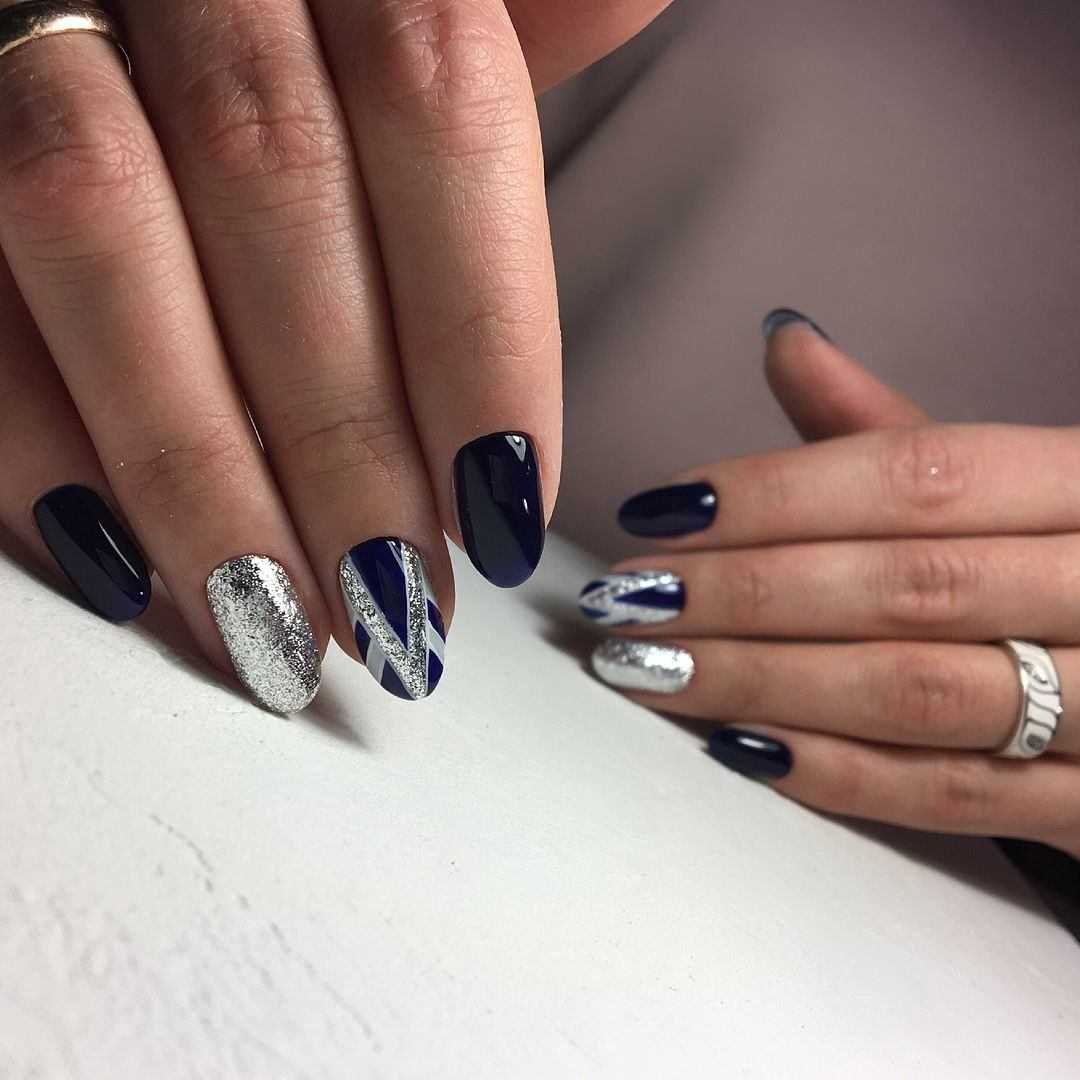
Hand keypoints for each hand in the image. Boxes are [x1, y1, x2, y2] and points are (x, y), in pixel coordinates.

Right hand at [0, 0, 671, 709]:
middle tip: (395, 607)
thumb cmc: (335, 4)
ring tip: (270, 626)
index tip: (503, 509)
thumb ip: (529, 13)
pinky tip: (121, 560)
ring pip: (96, 225)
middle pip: (269, 188)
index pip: (436, 106)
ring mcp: (36, 25)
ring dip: (189, 461)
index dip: (478, 330)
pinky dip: (32, 433)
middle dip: (342, 437)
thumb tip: (616, 23)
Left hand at [583, 311, 1079, 858]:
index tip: (661, 512)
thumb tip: (784, 339)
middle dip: (746, 594)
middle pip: (905, 587)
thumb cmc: (1077, 562)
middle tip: (628, 602)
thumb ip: (897, 427)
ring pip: (918, 693)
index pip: (918, 476)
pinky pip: (953, 797)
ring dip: (765, 682)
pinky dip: (838, 774)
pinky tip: (735, 745)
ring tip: (650, 670)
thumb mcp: (1018, 485)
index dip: (777, 495)